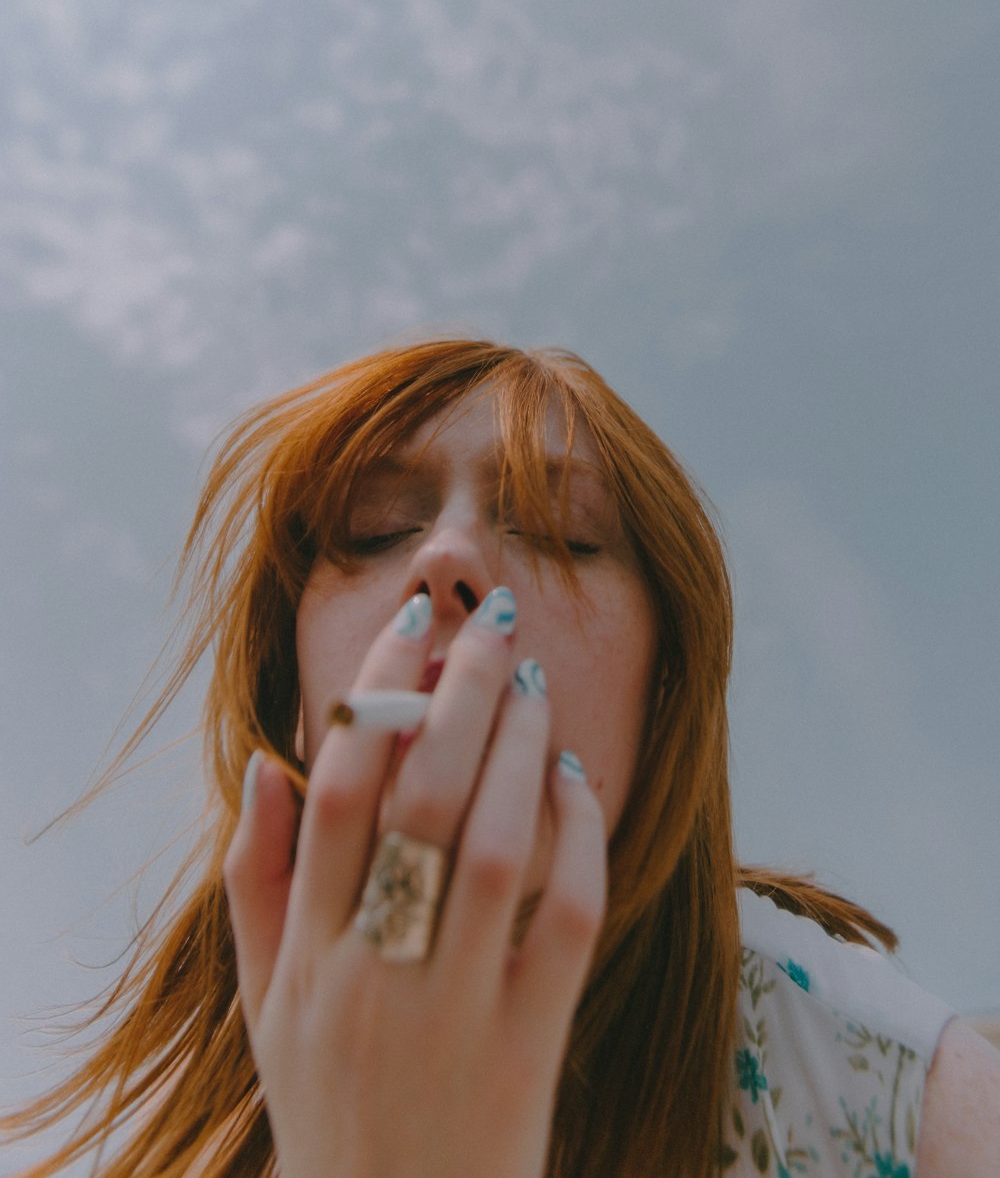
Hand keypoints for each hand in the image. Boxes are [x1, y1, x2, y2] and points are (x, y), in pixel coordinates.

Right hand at [223, 589, 606, 1177]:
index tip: (410, 622)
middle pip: (421, 797)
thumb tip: (267, 765)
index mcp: (307, 950)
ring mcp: (457, 1008)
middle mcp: (376, 970)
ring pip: (496, 847)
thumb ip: (256, 881)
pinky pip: (567, 923)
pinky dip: (579, 838)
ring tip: (532, 679)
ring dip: (518, 748)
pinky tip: (575, 779)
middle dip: (459, 691)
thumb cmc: (326, 1098)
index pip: (336, 788)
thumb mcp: (263, 999)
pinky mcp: (531, 1045)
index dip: (374, 691)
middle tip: (489, 619)